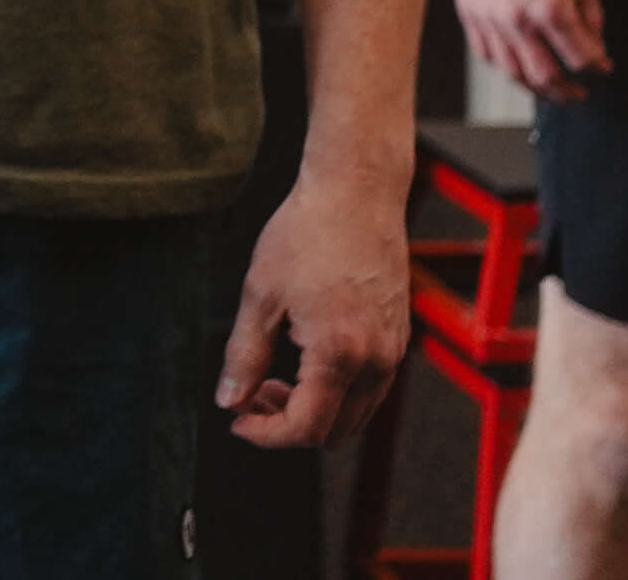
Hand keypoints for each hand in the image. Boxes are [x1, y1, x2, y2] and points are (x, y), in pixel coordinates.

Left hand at [217, 176, 412, 447]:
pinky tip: (304, 358)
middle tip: (250, 395)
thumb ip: (244, 355)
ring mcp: (393, 350)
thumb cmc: (306, 235)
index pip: (306, 427)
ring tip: (272, 378)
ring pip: (355, 414)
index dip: (266, 434)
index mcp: (339, 353)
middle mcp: (376, 361)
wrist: (356, 193)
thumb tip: (229, 401)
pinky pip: (370, 388)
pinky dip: (336, 391)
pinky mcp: (398, 337)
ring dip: (313, 410)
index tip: (237, 420)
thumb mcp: (261, 294)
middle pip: (334, 431)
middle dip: (287, 425)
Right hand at [452, 0, 610, 99]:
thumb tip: (594, 46)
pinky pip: (486, 53)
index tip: (604, 68)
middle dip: (569, 92)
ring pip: (512, 72)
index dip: (598, 68)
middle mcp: (517, 20)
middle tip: (579, 93)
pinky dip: (506, 67)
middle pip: (546, 77)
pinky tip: (519, 66)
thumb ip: (591, 15)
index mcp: (551, 9)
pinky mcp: (469, 11)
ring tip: (550, 88)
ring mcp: (489, 18)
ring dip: (536, 88)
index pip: (581, 59)